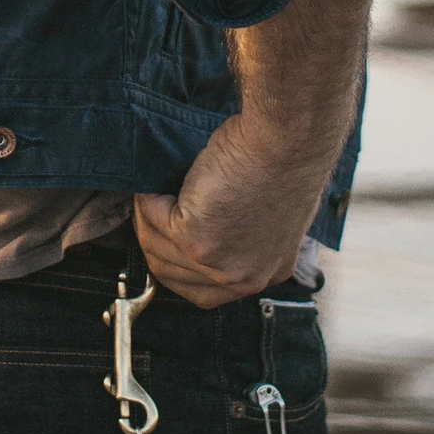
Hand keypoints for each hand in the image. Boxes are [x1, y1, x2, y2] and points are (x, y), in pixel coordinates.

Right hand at [134, 115, 320, 308]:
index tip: (165, 236)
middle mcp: (242, 279)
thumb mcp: (268, 213)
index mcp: (264, 273)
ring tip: (153, 192)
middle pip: (173, 275)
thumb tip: (203, 225)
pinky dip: (148, 200)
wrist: (285, 141)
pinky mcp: (194, 239)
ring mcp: (216, 263)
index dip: (176, 263)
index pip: (203, 292)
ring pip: (156, 249)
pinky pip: (153, 220)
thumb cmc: (281, 159)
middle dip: (155, 240)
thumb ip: (240, 234)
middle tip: (152, 208)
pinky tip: (155, 185)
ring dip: (149, 217)